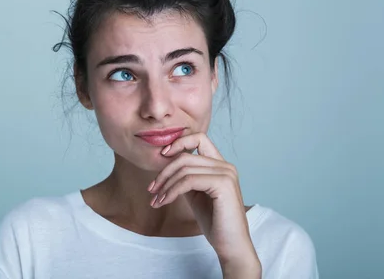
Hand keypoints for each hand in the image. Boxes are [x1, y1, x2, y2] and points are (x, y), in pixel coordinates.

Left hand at [147, 133, 260, 276]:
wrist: (230, 245)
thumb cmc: (214, 222)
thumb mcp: (196, 194)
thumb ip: (186, 178)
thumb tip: (166, 167)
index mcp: (221, 165)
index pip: (199, 138)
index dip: (179, 143)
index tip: (161, 156)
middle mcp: (226, 166)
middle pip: (185, 156)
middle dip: (164, 172)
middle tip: (152, 189)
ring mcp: (226, 174)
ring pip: (185, 168)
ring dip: (165, 184)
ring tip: (156, 199)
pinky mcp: (223, 184)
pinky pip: (188, 180)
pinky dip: (172, 191)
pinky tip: (164, 201)